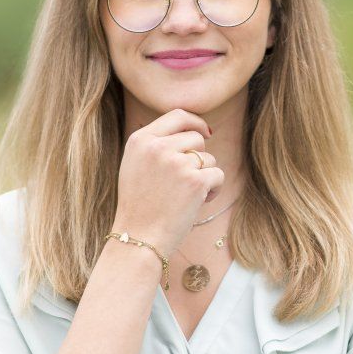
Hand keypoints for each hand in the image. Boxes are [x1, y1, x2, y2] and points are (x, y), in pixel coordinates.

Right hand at [112, 107, 224, 259]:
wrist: (138, 238)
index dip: (195, 122)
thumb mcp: (135, 165)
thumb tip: (192, 130)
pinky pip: (217, 175)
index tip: (205, 133)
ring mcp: (177, 163)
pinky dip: (213, 190)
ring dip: (204, 176)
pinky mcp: (195, 181)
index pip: (177, 115)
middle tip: (184, 182)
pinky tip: (197, 203)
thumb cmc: (139, 206)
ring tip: (186, 196)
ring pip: (208, 159)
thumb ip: (155, 144)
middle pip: (196, 139)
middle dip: (198, 159)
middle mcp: (158, 147)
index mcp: (140, 140)